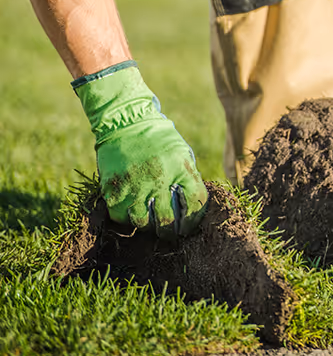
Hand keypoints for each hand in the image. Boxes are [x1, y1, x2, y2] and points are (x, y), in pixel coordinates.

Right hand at [73, 62, 207, 237]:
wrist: (126, 121)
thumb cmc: (159, 138)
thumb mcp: (182, 153)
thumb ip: (187, 178)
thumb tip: (191, 203)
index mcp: (182, 170)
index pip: (195, 204)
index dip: (194, 220)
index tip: (189, 226)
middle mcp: (159, 180)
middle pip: (167, 221)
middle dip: (170, 232)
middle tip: (170, 233)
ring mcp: (135, 185)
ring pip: (142, 223)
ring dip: (148, 226)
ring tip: (150, 223)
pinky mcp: (114, 188)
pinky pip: (120, 215)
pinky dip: (126, 218)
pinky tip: (131, 212)